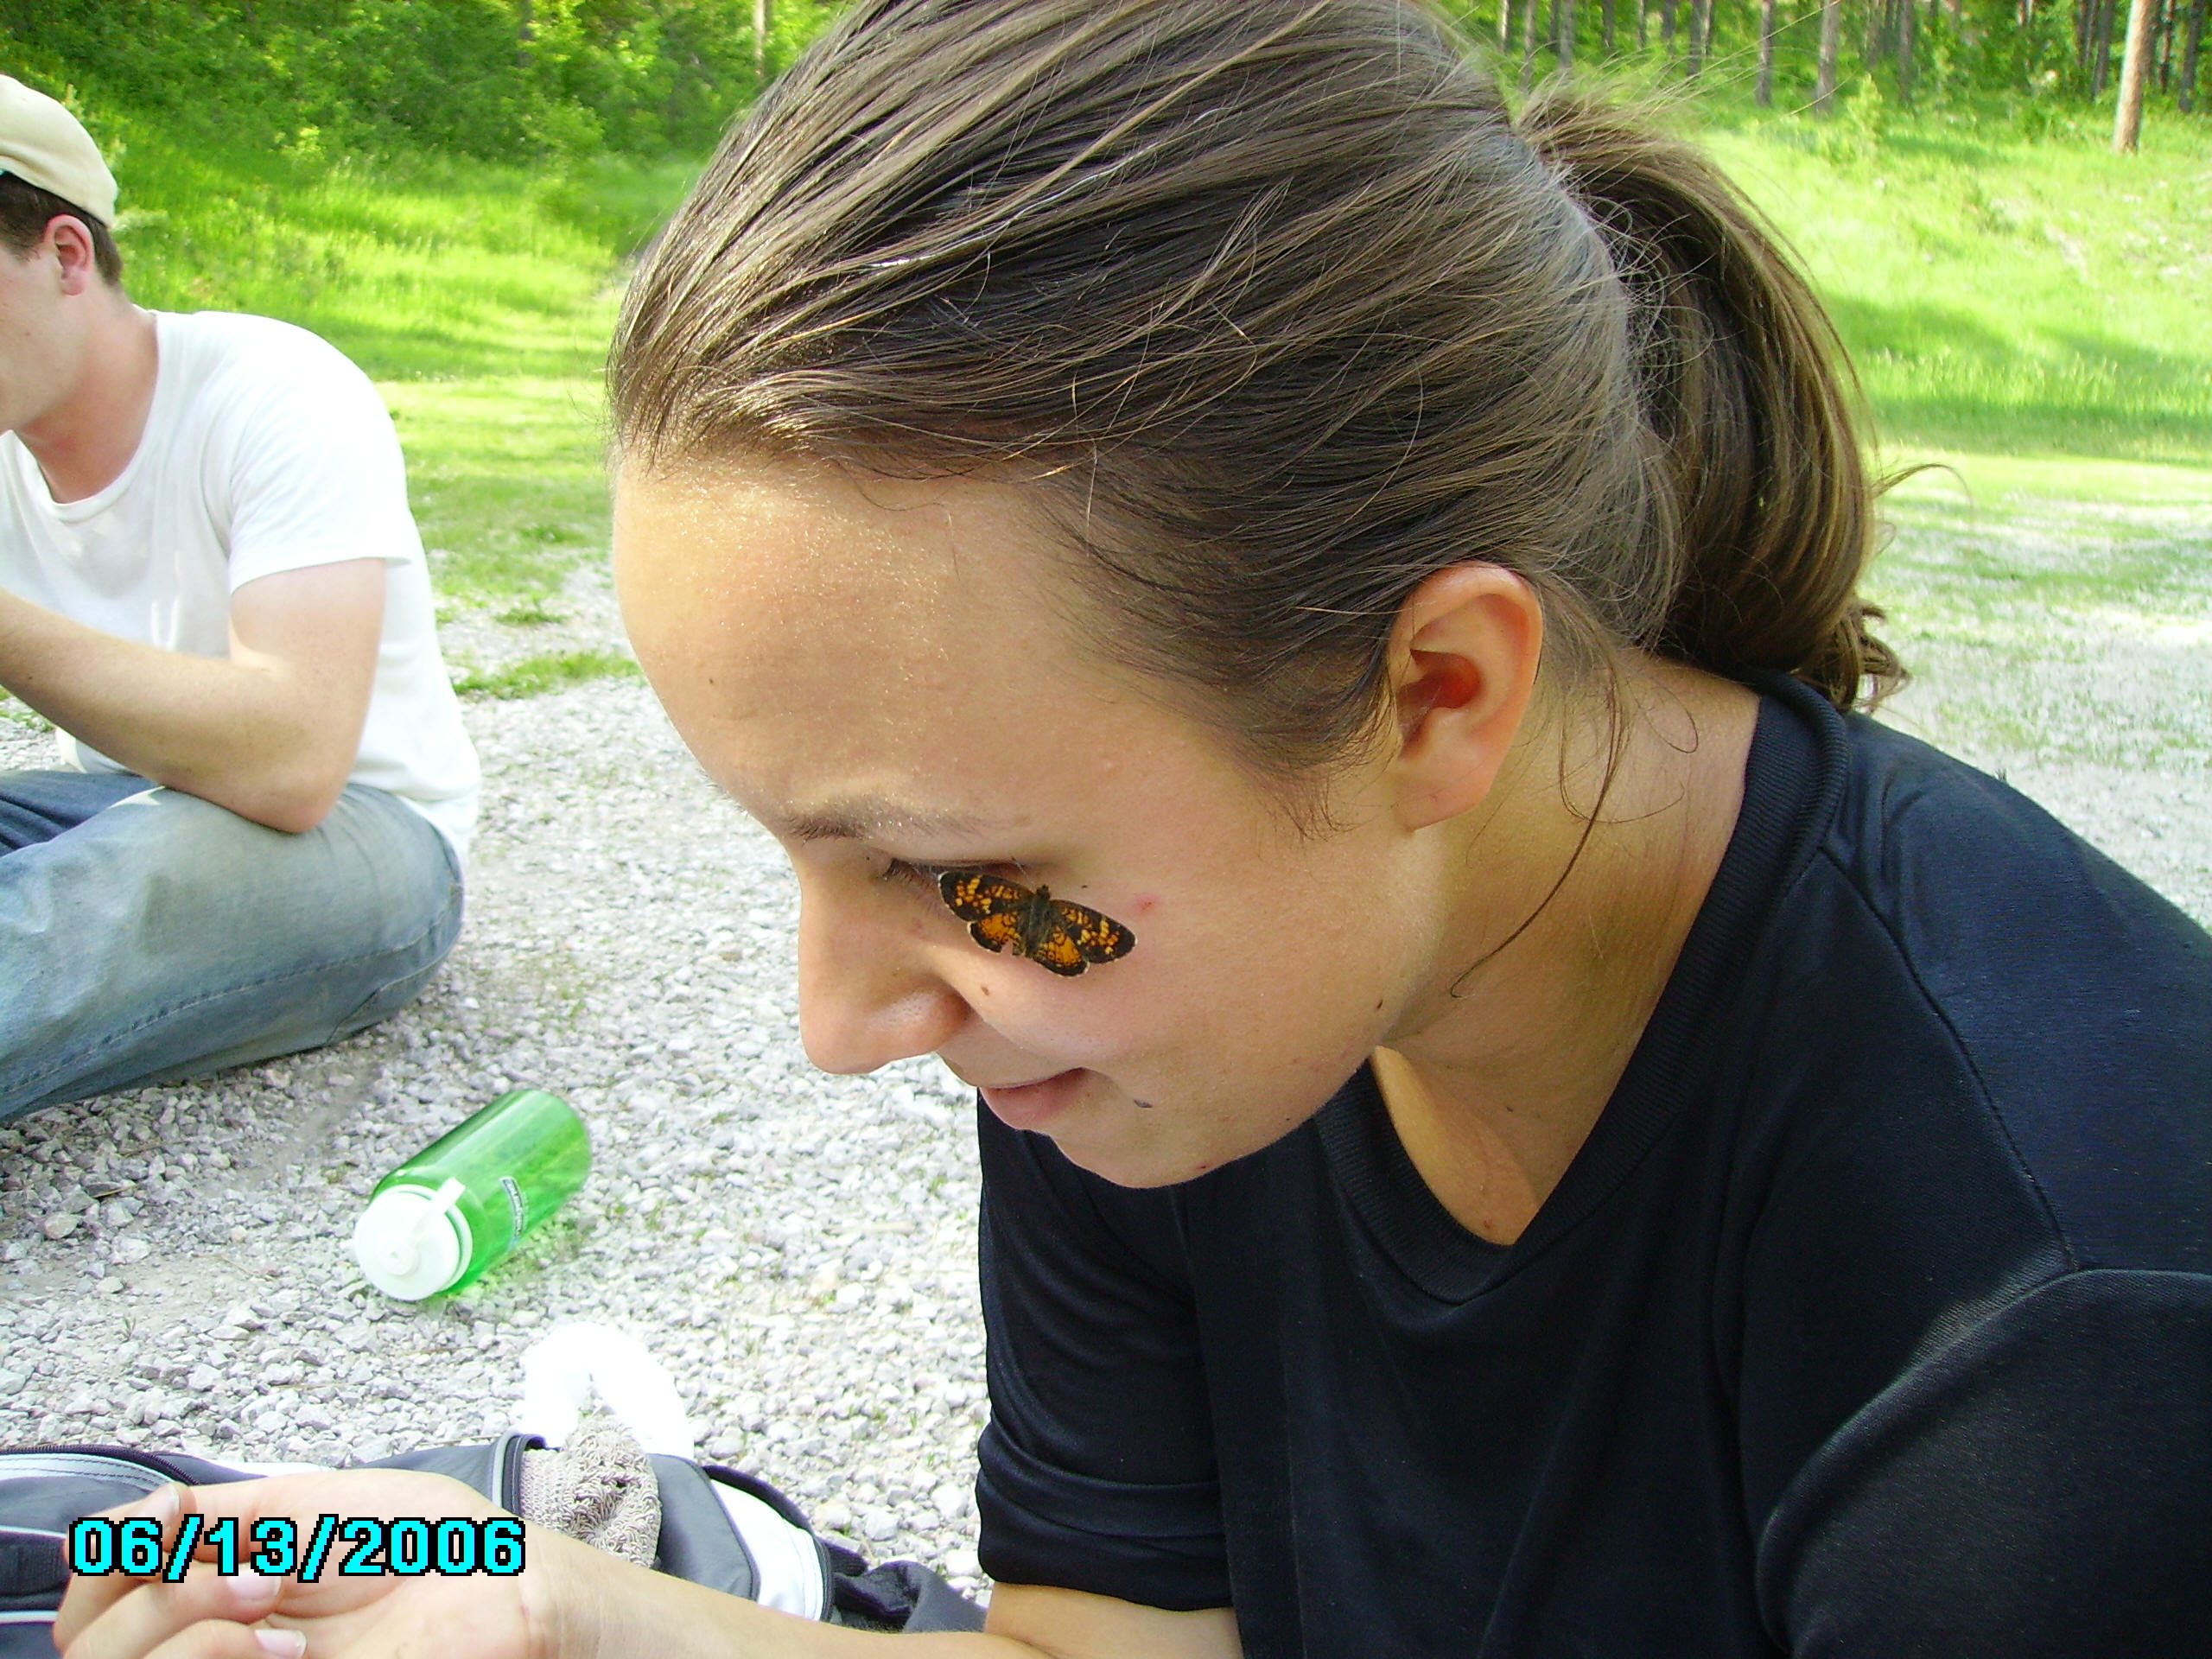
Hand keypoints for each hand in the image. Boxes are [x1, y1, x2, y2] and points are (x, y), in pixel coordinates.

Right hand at [56, 1468, 571, 1658]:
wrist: (509, 1588)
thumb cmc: (434, 1545)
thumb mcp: (314, 1506)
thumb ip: (220, 1514)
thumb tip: (134, 1518)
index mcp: (216, 1597)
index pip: (95, 1608)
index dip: (103, 1568)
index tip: (168, 1523)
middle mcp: (216, 1648)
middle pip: (88, 1650)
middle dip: (156, 1596)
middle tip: (255, 1576)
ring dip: (186, 1628)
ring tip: (274, 1611)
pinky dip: (216, 1657)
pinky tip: (289, 1651)